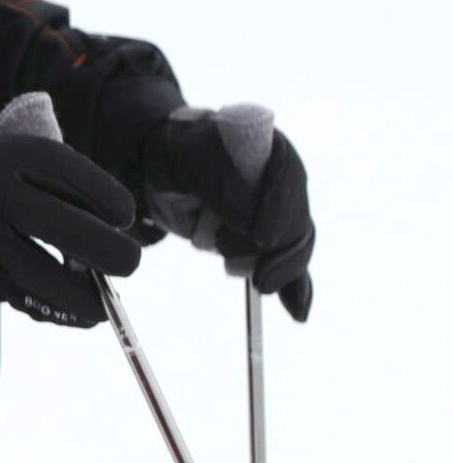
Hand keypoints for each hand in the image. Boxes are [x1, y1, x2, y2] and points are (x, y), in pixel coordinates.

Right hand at [0, 130, 140, 327]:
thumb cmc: (14, 180)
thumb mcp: (36, 160)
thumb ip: (79, 183)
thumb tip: (121, 233)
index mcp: (14, 158)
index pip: (68, 172)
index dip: (108, 198)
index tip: (124, 215)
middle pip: (61, 228)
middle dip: (109, 251)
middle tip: (129, 261)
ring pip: (50, 281)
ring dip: (91, 295)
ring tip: (107, 294)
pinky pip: (38, 306)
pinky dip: (69, 312)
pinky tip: (83, 303)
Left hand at [144, 107, 314, 320]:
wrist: (166, 168)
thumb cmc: (179, 154)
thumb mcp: (193, 159)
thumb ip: (224, 186)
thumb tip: (252, 230)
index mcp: (273, 151)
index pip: (288, 180)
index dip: (279, 211)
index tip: (260, 238)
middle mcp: (285, 184)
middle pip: (295, 221)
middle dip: (272, 248)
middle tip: (234, 257)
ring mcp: (281, 215)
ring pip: (293, 248)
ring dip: (272, 268)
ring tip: (243, 274)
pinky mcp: (271, 241)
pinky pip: (292, 266)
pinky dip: (296, 289)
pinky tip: (297, 312)